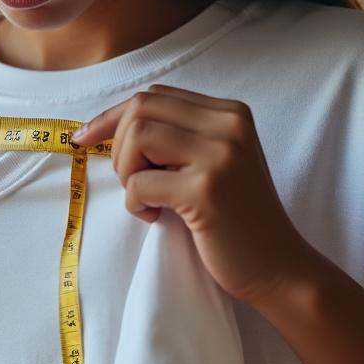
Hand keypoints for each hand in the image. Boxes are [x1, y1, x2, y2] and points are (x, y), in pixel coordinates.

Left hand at [71, 84, 325, 308]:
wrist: (278, 267)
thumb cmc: (236, 220)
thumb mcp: (214, 163)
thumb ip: (179, 138)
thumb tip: (110, 127)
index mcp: (230, 113)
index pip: (154, 96)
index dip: (112, 118)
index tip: (85, 139)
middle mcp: (229, 125)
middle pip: (141, 110)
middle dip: (119, 148)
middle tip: (134, 183)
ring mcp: (220, 155)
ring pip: (137, 137)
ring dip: (127, 173)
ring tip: (149, 199)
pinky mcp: (206, 190)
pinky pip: (140, 183)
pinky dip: (135, 203)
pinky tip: (157, 217)